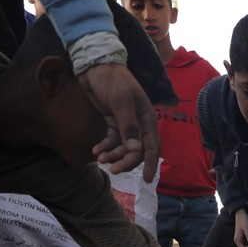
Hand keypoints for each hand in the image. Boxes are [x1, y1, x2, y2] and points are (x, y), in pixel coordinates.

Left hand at [78, 64, 160, 181]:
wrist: (95, 65)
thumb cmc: (111, 79)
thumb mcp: (120, 101)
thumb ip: (128, 126)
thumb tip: (135, 150)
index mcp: (147, 118)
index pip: (152, 146)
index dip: (151, 164)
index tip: (147, 181)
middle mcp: (139, 123)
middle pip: (137, 151)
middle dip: (126, 162)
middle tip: (112, 169)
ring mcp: (126, 123)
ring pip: (124, 148)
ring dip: (114, 155)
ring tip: (100, 158)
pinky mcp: (113, 121)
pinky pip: (112, 140)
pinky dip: (105, 147)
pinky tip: (96, 150)